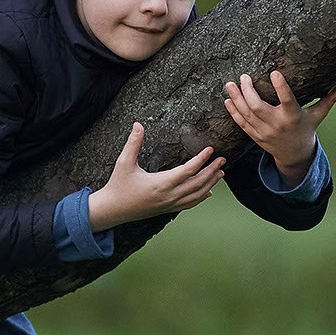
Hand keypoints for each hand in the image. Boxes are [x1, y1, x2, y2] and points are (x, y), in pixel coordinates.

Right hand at [88, 122, 226, 229]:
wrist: (113, 210)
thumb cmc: (118, 185)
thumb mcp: (123, 162)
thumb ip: (133, 143)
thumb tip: (138, 124)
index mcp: (160, 184)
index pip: (187, 171)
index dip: (201, 160)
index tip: (210, 150)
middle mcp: (168, 196)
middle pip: (198, 183)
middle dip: (212, 171)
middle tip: (222, 159)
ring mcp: (169, 204)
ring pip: (196, 195)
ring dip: (210, 183)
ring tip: (221, 173)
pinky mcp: (167, 209)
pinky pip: (189, 204)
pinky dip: (201, 197)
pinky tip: (209, 191)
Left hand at [224, 70, 335, 185]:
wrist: (295, 155)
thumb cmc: (307, 129)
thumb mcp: (318, 115)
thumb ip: (329, 99)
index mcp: (293, 117)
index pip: (287, 100)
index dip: (281, 87)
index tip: (274, 72)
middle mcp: (277, 125)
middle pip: (258, 107)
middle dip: (248, 91)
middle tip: (243, 77)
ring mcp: (264, 132)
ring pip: (246, 114)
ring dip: (236, 99)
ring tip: (229, 84)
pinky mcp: (255, 136)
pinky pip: (241, 124)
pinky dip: (233, 112)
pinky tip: (227, 100)